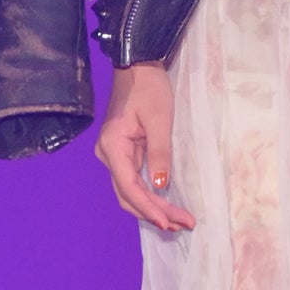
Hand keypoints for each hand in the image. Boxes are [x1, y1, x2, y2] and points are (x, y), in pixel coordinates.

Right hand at [95, 61, 195, 231]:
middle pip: (128, 194)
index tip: (168, 222)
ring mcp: (114, 153)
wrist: (137, 65)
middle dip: (154, 212)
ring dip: (152, 206)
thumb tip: (160, 186)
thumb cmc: (148, 87)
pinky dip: (149, 193)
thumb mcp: (159, 119)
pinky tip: (165, 203)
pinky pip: (134, 179)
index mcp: (112, 147)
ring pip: (130, 190)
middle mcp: (108, 154)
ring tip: (178, 220)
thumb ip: (159, 153)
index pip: (129, 187)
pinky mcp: (123, 150)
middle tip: (181, 224)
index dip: (148, 208)